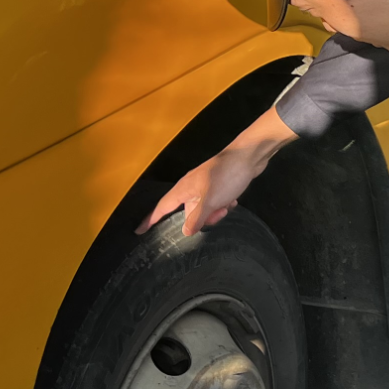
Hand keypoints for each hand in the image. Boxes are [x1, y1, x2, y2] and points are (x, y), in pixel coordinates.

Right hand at [142, 107, 295, 237]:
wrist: (249, 157)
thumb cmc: (226, 176)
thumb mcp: (210, 201)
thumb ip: (196, 217)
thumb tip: (185, 232)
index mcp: (184, 189)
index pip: (162, 207)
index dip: (150, 220)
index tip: (139, 231)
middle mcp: (191, 187)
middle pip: (189, 212)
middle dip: (203, 218)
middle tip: (219, 212)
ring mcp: (204, 186)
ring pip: (205, 209)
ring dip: (217, 211)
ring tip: (229, 203)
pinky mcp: (218, 185)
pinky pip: (216, 202)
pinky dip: (224, 204)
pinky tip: (234, 199)